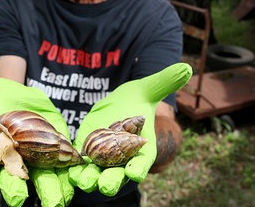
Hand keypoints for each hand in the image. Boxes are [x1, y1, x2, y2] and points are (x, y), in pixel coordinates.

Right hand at [0, 71, 73, 206]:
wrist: (29, 101)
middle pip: (12, 176)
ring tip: (56, 203)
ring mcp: (36, 160)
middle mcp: (13, 158)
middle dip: (13, 188)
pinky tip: (75, 189)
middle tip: (17, 201)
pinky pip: (63, 170)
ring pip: (41, 179)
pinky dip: (69, 180)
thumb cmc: (3, 97)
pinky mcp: (56, 155)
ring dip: (49, 192)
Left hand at [69, 63, 191, 195]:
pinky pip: (80, 163)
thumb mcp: (150, 88)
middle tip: (105, 186)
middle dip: (112, 181)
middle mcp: (124, 158)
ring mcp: (104, 158)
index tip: (135, 174)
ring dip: (89, 179)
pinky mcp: (87, 151)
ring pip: (97, 174)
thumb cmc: (139, 98)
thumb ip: (165, 82)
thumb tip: (186, 68)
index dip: (139, 169)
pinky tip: (68, 171)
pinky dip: (74, 169)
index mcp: (143, 148)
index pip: (143, 163)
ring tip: (82, 181)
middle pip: (119, 175)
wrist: (119, 103)